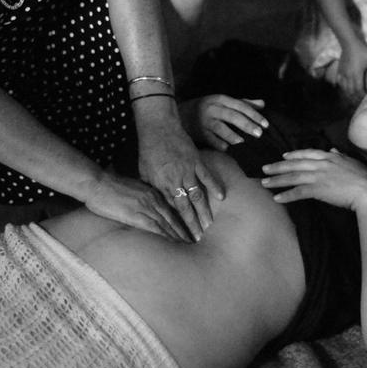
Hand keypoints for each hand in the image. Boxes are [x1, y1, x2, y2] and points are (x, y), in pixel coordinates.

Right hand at [82, 171, 190, 241]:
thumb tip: (143, 204)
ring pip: (168, 223)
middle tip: (195, 238)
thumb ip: (140, 196)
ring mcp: (145, 207)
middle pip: (173, 216)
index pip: (171, 207)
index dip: (181, 217)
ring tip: (189, 243)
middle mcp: (152, 198)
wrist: (97, 183)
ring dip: (179, 234)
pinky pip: (156, 228)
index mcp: (151, 191)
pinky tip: (174, 243)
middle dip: (185, 228)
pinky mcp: (136, 215)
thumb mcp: (131, 188)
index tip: (189, 226)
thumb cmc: (109, 186)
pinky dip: (167, 236)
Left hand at [137, 118, 224, 240]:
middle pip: (186, 208)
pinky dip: (215, 186)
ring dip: (204, 212)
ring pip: (198, 196)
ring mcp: (188, 171)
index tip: (181, 237)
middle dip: (192, 225)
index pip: (171, 211)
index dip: (176, 224)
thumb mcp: (144, 172)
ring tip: (210, 225)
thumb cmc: (148, 150)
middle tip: (198, 239)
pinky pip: (208, 177)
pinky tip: (222, 197)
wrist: (158, 128)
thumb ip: (152, 188)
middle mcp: (175, 181)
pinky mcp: (197, 161)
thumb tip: (156, 202)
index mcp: (161, 185)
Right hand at [179, 95, 267, 149]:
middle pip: (233, 116)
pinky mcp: (198, 132)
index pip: (241, 106)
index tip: (266, 124)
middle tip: (259, 134)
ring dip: (234, 136)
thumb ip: (243, 102)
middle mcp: (213, 108)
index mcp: (221, 99)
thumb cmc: (207, 107)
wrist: (181, 113)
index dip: (254, 114)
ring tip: (244, 143)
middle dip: (247, 125)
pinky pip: (211, 140)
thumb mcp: (223, 102)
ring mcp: (205, 121)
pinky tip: (228, 149)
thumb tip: (262, 103)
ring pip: (221, 128)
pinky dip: (220, 144)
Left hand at [260, 148, 366, 211]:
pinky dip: (286, 195)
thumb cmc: (364, 177)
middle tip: (264, 168)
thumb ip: (340, 155)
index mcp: (329, 157)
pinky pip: (298, 192)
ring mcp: (318, 177)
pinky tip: (277, 198)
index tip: (283, 156)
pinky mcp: (318, 190)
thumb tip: (334, 149)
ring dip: (277, 180)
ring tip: (264, 183)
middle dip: (278, 166)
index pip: (307, 153)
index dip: (294, 155)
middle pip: (295, 164)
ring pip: (293, 177)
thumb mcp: (352, 161)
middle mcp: (321, 164)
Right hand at [337, 42, 366, 103]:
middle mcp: (349, 76)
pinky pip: (339, 81)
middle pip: (351, 91)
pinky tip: (344, 87)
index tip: (366, 97)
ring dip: (349, 93)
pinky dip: (342, 86)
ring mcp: (343, 73)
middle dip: (356, 96)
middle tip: (361, 99)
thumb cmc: (361, 50)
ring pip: (344, 88)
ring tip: (353, 96)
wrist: (349, 42)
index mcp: (357, 75)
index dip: (362, 95)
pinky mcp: (339, 70)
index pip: (358, 89)